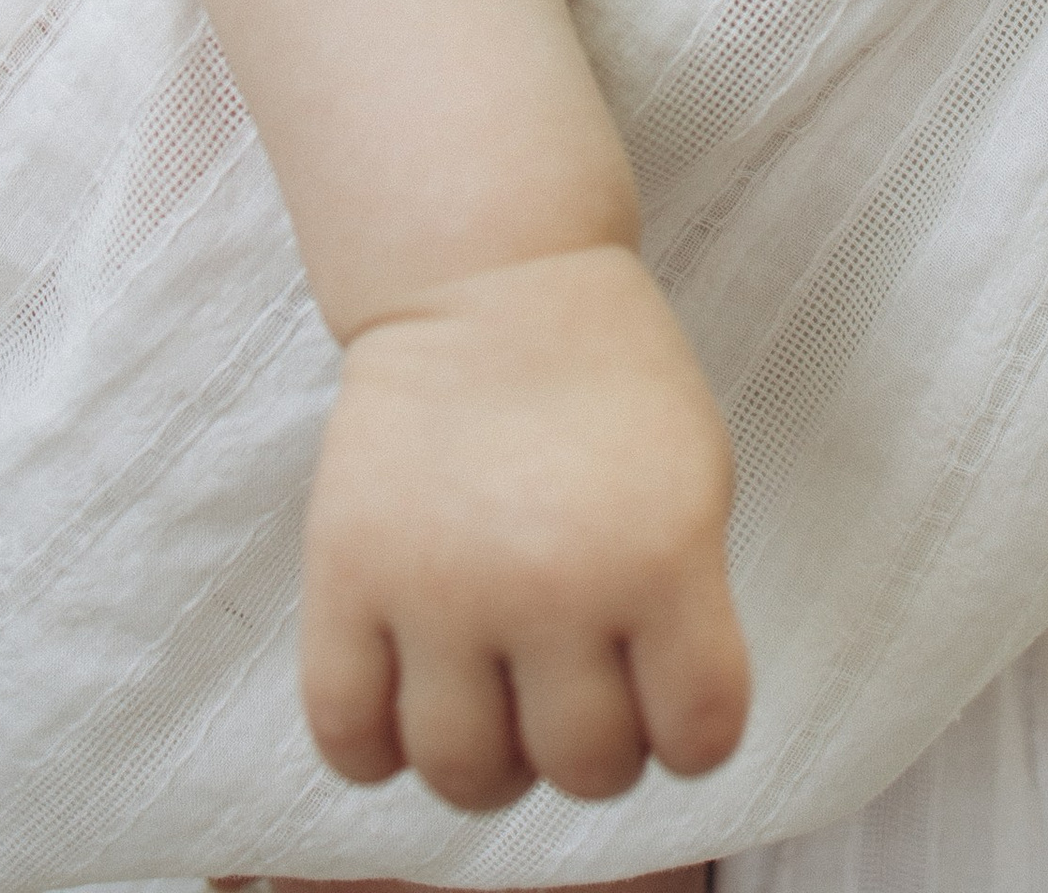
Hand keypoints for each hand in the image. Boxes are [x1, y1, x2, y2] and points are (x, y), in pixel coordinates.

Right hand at [299, 243, 749, 812]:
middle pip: (583, 768)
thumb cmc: (607, 378)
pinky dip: (378, 749)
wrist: (491, 273)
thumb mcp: (696, 480)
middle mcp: (553, 584)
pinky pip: (349, 736)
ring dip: (492, 761)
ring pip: (466, 774)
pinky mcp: (347, 576)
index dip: (690, 731)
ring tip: (496, 700)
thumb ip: (684, 612)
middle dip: (593, 746)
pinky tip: (410, 700)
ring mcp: (440, 587)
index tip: (667, 696)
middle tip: (577, 688)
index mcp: (664, 554)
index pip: (699, 736)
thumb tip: (649, 734)